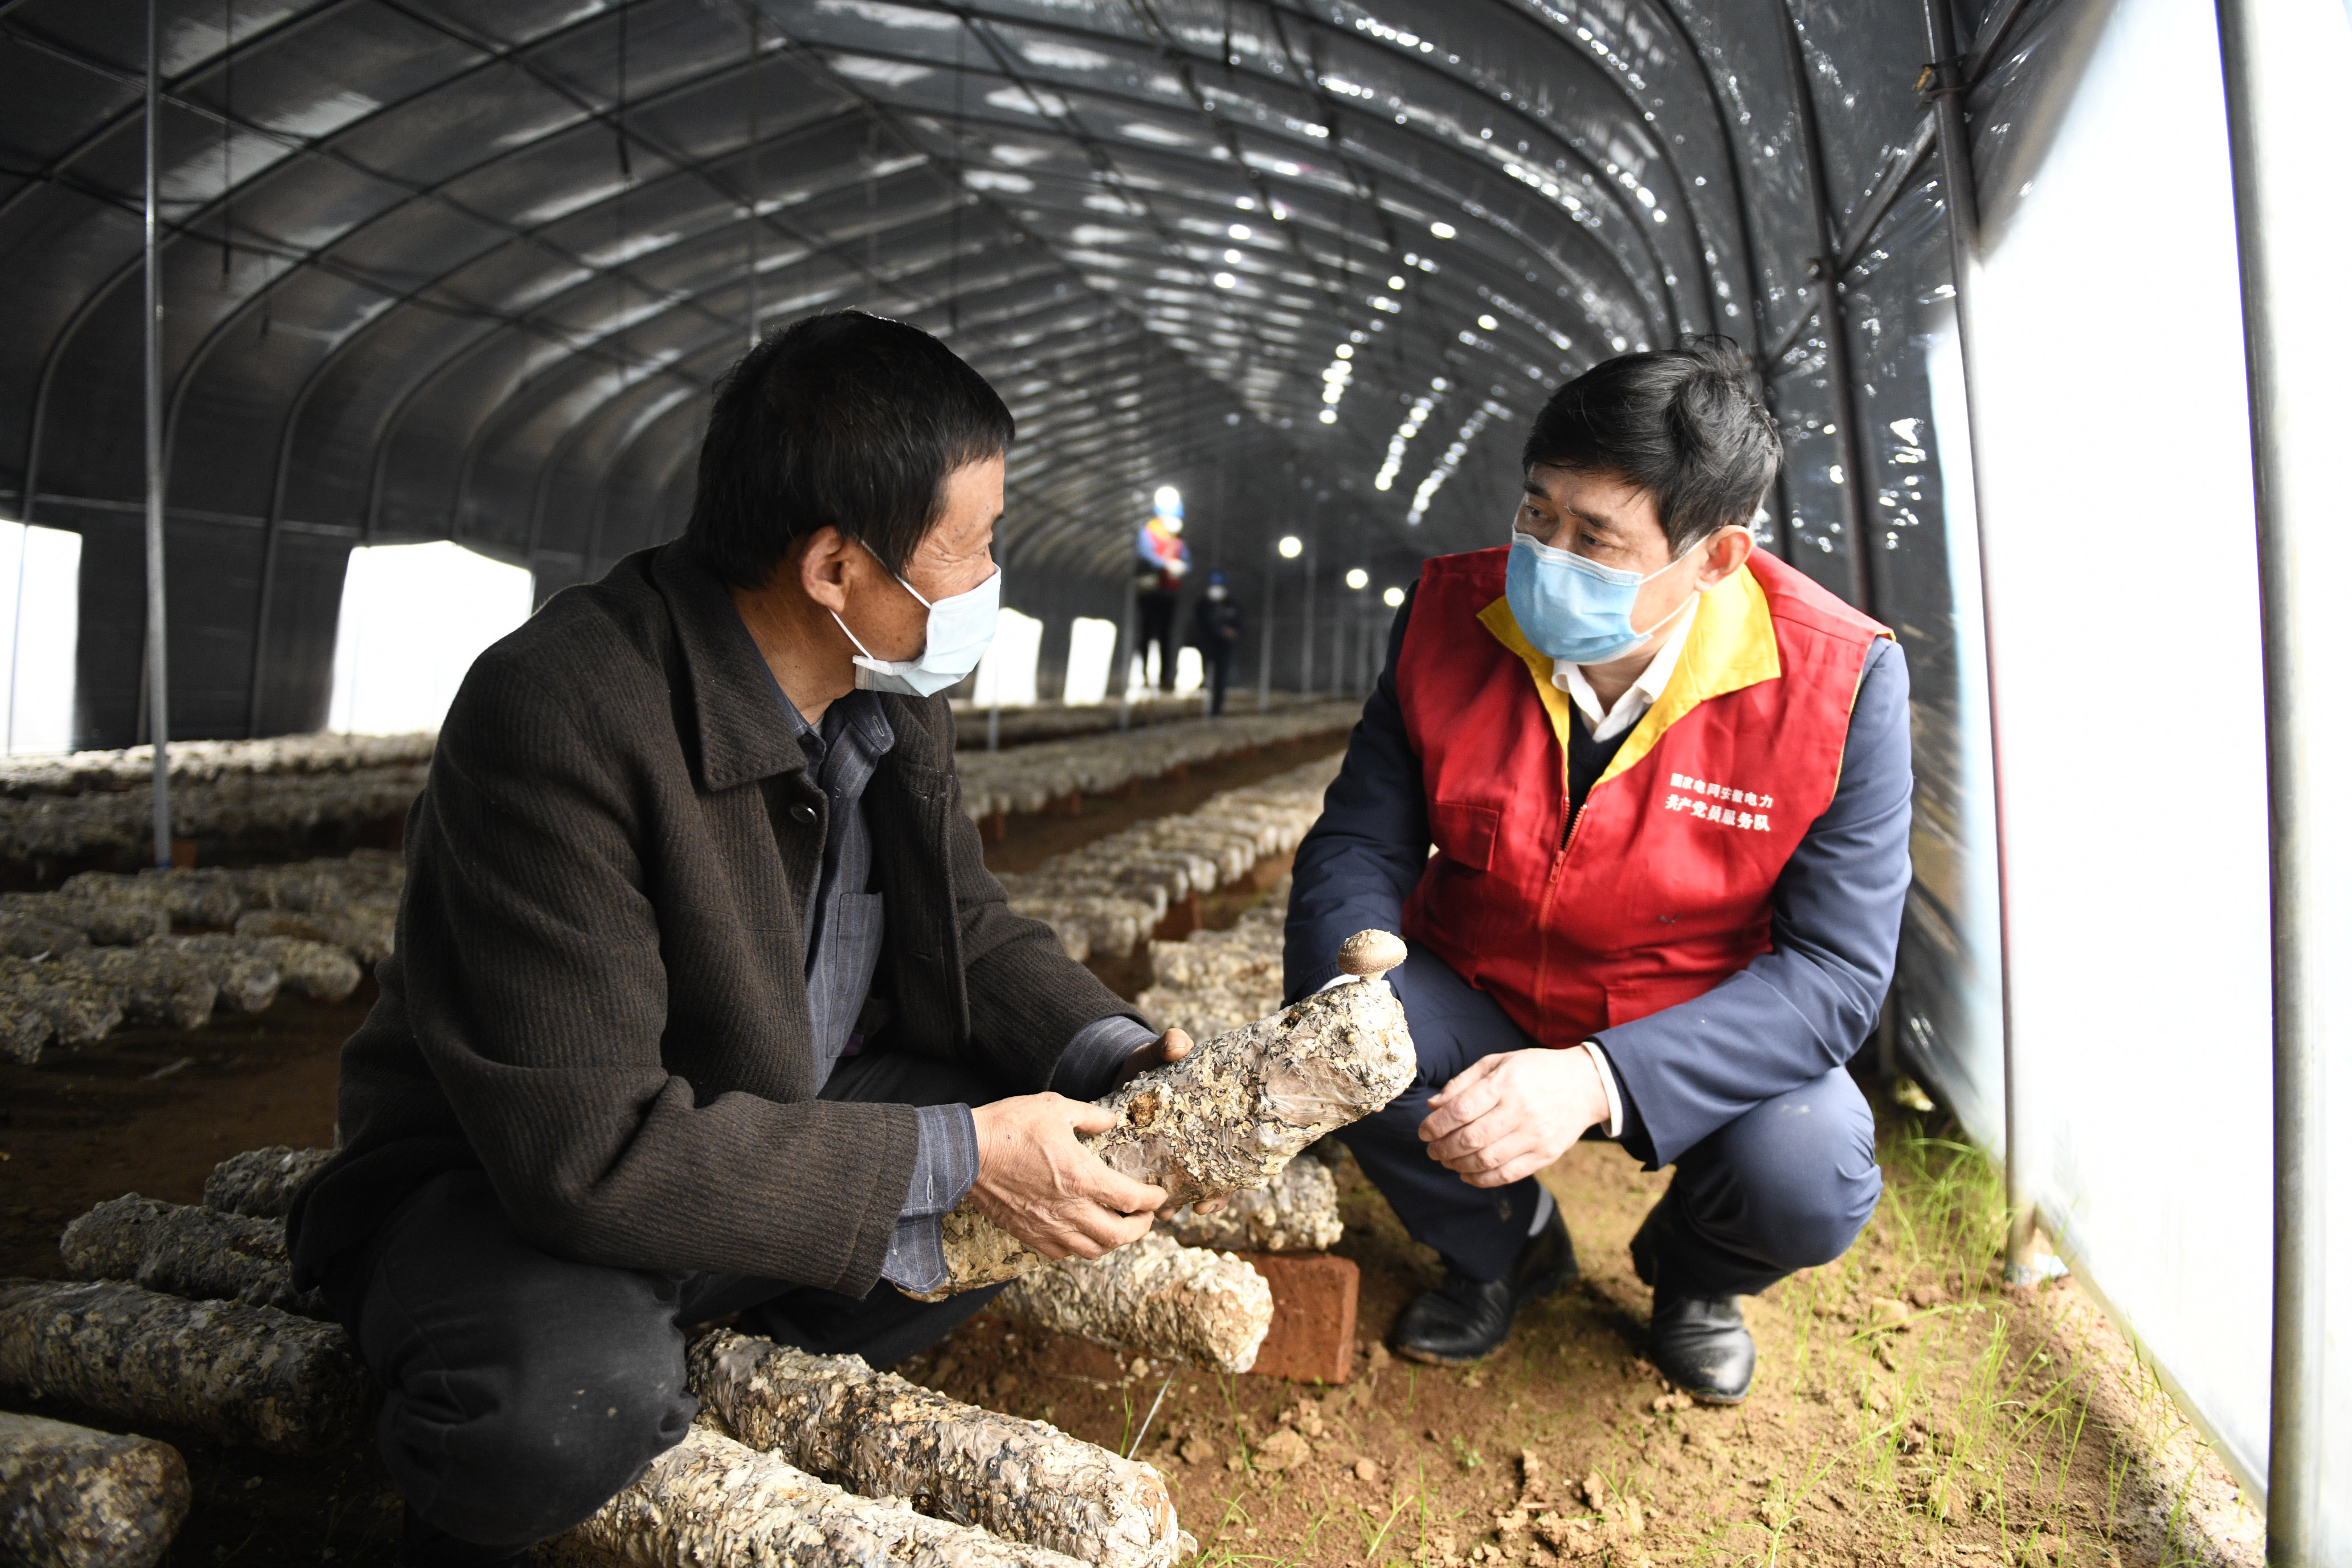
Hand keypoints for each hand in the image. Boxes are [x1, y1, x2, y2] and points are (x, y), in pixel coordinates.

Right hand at [968, 1094, 1167, 1259]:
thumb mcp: (1055, 1107)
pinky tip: (1083, 1234)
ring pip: (1093, 1250)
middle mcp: (1070, 1210)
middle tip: (1146, 1217)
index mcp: (1083, 1178)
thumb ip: (1091, 1116)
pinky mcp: (1028, 1235)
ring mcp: (1048, 1227)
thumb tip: (1112, 1120)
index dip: (1153, 1200)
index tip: (1159, 1194)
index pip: (1132, 1199)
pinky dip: (1081, 1248)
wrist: (965, 1154)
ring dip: (1113, 1242)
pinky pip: (1064, 1254)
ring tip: (1118, 1228)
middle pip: (1119, 1236)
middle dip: (1140, 1228)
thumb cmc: (1010, 1126)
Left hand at [1113, 1029, 1228, 1220]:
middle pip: (1218, 1177)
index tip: (1221, 1191)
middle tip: (1199, 1207)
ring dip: (1180, 1203)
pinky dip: (1160, 1198)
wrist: (1124, 1072)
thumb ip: (1171, 1045)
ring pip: (1189, 1186)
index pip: (1235, 1151)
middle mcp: (1201, 1141)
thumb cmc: (1153, 1064)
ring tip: (1166, 1213)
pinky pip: (1163, 1184)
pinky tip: (1152, 1208)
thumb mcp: (1161, 1053)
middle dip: (1211, 1197)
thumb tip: (1177, 1043)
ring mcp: (1178, 1152)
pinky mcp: (1153, 1157)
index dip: (1234, 1175)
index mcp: (1213, 1119)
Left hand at [1419, 1047, 1608, 1187]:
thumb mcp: (1497, 1063)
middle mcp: (1520, 1110)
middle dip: (1442, 1148)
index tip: (1424, 1131)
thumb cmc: (1534, 1070)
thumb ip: (1462, 1083)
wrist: (1584, 1085)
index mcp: (1506, 1083)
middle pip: (1470, 1139)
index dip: (1435, 1126)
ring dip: (1457, 1165)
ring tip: (1446, 1160)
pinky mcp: (1546, 1155)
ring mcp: (1535, 1136)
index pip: (1460, 1110)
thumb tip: (1433, 1107)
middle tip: (1431, 1149)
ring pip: (1485, 1161)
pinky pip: (1507, 1175)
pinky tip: (1466, 1173)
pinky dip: (1481, 1179)